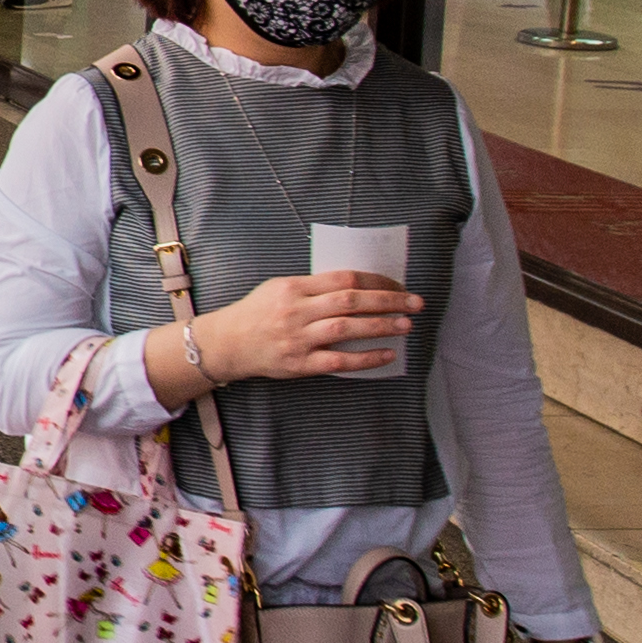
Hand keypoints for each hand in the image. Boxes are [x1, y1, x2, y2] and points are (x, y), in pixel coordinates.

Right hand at [202, 271, 421, 383]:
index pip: (344, 279)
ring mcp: (298, 339)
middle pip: (351, 301)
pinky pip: (338, 362)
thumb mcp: (279, 288)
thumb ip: (314, 286)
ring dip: (380, 326)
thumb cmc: (256, 313)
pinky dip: (365, 358)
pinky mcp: (299, 364)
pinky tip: (386, 354)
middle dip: (388, 300)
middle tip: (415, 303)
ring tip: (405, 325)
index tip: (398, 284)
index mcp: (294, 287)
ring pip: (347, 329)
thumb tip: (357, 285)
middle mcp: (297, 311)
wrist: (227, 344)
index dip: (376, 280)